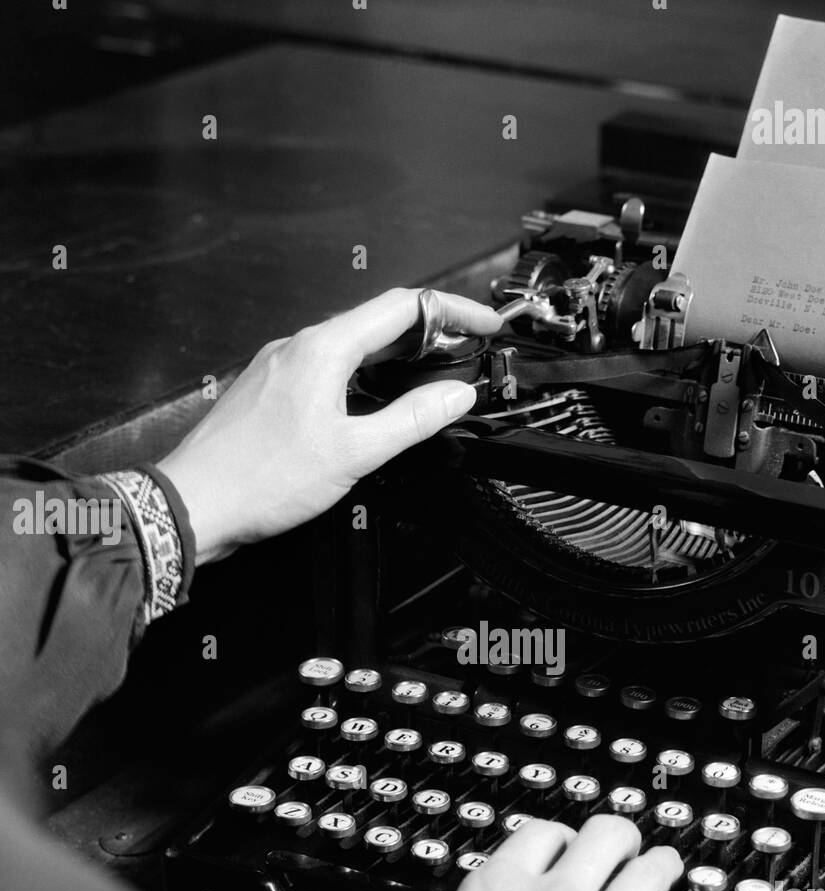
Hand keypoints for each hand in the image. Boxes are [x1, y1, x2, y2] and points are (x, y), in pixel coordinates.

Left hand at [156, 288, 502, 563]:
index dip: (452, 311)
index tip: (484, 323)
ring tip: (426, 376)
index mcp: (322, 349)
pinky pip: (324, 367)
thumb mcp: (354, 453)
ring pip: (349, 345)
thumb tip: (454, 396)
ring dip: (393, 354)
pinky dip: (360, 374)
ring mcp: (279, 366)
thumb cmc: (261, 479)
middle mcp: (297, 347)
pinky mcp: (268, 390)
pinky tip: (369, 403)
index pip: (403, 308)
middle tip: (464, 352)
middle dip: (427, 332)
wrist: (195, 503)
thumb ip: (411, 420)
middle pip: (376, 321)